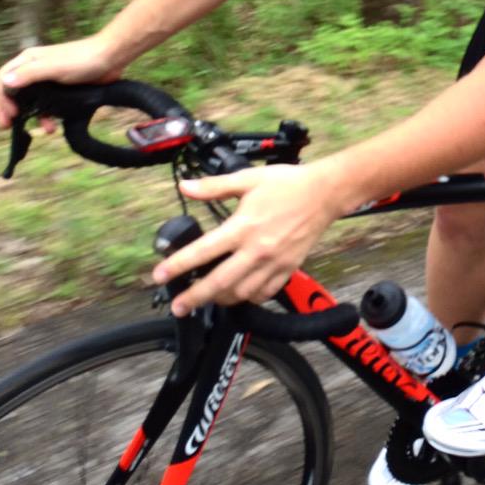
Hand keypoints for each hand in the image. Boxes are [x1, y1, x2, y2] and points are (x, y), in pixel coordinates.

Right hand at [0, 35, 123, 128]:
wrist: (111, 59)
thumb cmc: (82, 59)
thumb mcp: (53, 67)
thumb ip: (29, 74)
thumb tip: (5, 82)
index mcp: (28, 60)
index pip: (3, 79)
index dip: (1, 98)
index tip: (10, 114)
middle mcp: (34, 69)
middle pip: (13, 92)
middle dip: (11, 110)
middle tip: (9, 127)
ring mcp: (48, 79)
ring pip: (31, 101)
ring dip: (33, 116)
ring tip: (45, 129)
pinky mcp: (61, 89)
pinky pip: (48, 105)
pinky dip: (48, 115)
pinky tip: (55, 125)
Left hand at [152, 163, 343, 312]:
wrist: (325, 193)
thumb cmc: (288, 184)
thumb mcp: (248, 178)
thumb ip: (213, 186)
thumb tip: (185, 187)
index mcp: (243, 226)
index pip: (203, 251)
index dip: (178, 265)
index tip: (160, 275)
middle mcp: (256, 249)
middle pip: (219, 282)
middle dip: (195, 297)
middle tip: (178, 306)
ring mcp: (273, 262)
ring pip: (241, 292)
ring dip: (221, 299)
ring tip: (208, 298)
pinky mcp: (288, 268)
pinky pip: (265, 292)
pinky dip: (249, 297)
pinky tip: (240, 292)